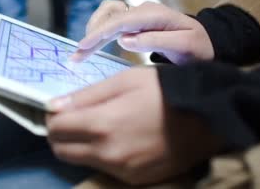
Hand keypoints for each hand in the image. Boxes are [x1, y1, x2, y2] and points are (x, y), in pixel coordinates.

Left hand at [46, 68, 220, 184]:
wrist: (207, 118)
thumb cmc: (163, 90)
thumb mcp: (123, 81)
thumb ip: (85, 96)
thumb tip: (53, 106)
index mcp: (102, 125)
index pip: (55, 129)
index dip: (52, 117)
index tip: (59, 108)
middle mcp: (107, 153)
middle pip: (61, 150)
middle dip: (59, 134)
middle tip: (71, 118)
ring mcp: (121, 170)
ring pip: (80, 161)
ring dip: (77, 145)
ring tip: (94, 127)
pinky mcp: (135, 179)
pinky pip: (103, 168)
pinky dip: (99, 155)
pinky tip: (114, 139)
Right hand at [71, 1, 213, 64]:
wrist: (209, 41)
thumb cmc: (199, 47)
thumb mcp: (184, 47)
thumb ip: (155, 41)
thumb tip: (123, 40)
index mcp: (154, 14)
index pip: (120, 21)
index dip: (99, 33)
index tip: (82, 47)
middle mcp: (143, 10)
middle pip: (109, 13)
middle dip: (91, 32)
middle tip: (77, 54)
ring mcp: (138, 13)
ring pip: (107, 14)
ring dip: (93, 29)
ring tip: (83, 50)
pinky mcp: (135, 21)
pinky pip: (112, 21)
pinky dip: (100, 30)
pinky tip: (93, 44)